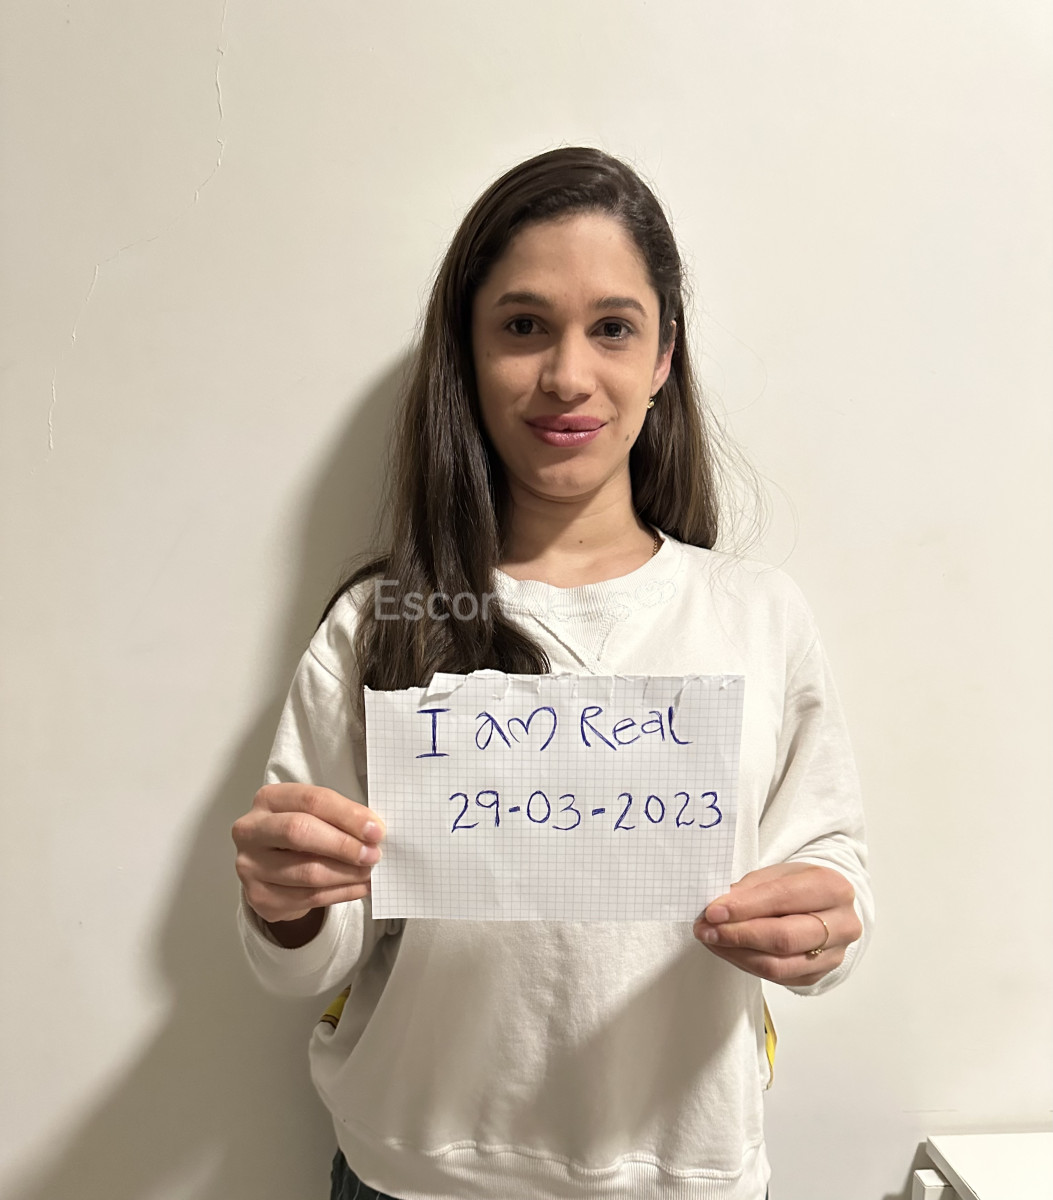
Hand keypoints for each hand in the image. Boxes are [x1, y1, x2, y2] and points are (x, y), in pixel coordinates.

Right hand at [232, 784, 385, 925]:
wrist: (271, 870)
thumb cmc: (300, 835)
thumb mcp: (314, 816)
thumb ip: (339, 818)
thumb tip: (374, 832)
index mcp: (268, 799)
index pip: (311, 800)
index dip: (347, 815)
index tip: (376, 830)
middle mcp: (251, 830)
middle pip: (300, 832)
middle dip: (344, 845)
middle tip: (373, 854)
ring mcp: (250, 865)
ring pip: (306, 871)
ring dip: (346, 874)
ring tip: (369, 872)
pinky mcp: (258, 896)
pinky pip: (307, 898)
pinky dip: (340, 893)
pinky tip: (358, 887)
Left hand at [693, 862, 861, 985]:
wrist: (824, 904)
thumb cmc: (798, 886)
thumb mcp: (776, 874)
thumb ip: (750, 890)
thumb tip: (718, 910)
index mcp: (832, 887)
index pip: (783, 898)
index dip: (744, 907)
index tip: (713, 912)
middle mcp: (841, 923)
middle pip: (783, 938)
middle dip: (738, 934)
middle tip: (706, 929)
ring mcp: (833, 954)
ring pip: (778, 965)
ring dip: (737, 954)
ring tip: (711, 940)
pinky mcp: (819, 974)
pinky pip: (777, 978)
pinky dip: (746, 964)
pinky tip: (728, 950)